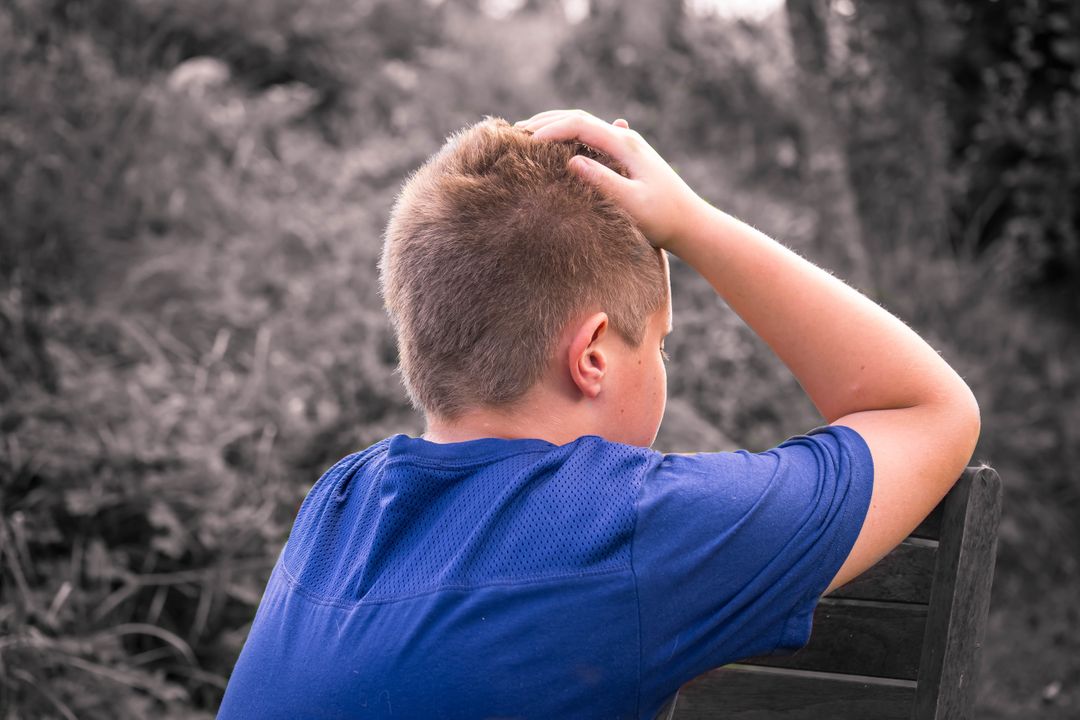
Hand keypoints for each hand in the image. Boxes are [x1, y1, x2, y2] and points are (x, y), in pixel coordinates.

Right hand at [515, 109, 703, 253]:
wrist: (692, 225)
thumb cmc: (664, 219)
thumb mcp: (632, 203)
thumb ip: (603, 181)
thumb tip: (572, 161)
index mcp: (625, 144)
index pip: (580, 124)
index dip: (550, 130)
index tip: (526, 144)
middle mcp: (625, 138)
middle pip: (578, 118)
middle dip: (546, 122)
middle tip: (514, 132)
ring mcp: (626, 146)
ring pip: (584, 125)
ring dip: (555, 126)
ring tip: (527, 135)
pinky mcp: (625, 158)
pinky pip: (591, 138)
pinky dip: (567, 136)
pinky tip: (556, 144)